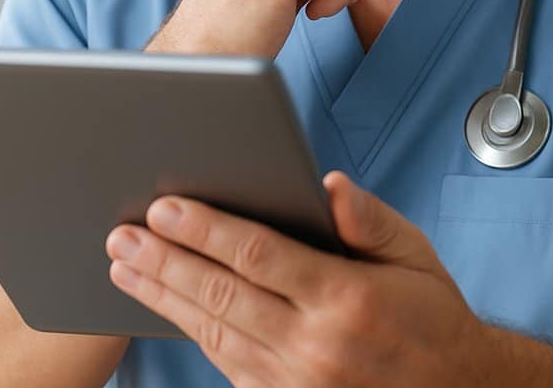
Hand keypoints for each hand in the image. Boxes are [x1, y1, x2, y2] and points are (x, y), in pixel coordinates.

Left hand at [105, 172, 493, 386]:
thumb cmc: (431, 316)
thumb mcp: (415, 255)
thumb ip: (368, 219)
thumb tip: (327, 184)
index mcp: (346, 298)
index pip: (258, 255)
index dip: (205, 229)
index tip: (164, 206)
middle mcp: (315, 345)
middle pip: (220, 295)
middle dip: (164, 261)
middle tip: (121, 234)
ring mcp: (296, 383)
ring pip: (212, 333)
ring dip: (163, 298)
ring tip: (124, 266)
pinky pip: (226, 364)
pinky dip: (191, 333)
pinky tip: (166, 307)